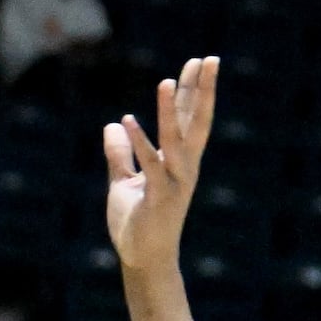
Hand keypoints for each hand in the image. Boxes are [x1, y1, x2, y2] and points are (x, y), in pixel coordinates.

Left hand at [102, 56, 218, 277]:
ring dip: (170, 112)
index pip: (191, 119)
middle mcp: (184, 168)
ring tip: (165, 81)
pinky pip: (149, 166)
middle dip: (201, 91)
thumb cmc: (137, 223)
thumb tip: (112, 126)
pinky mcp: (158, 198)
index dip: (194, 90)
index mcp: (181, 162)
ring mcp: (174, 183)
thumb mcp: (124, 182)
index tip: (200, 62)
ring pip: (174, 141)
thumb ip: (120, 154)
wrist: (143, 261)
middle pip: (196, 123)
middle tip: (208, 59)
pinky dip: (139, 144)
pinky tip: (129, 121)